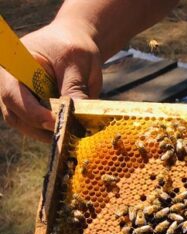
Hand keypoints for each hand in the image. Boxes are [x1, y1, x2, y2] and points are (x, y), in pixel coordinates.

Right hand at [0, 20, 101, 141]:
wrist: (74, 44)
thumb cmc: (73, 48)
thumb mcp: (78, 64)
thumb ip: (75, 88)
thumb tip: (78, 115)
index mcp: (13, 64)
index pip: (14, 94)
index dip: (34, 113)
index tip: (57, 123)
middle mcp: (7, 82)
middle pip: (15, 115)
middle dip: (40, 129)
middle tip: (67, 136)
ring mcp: (16, 96)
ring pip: (23, 124)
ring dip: (46, 134)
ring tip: (70, 135)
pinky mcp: (28, 107)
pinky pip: (34, 126)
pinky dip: (50, 131)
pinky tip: (68, 132)